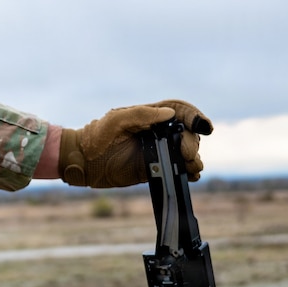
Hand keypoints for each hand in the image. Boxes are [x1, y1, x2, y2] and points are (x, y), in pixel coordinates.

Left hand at [56, 100, 211, 186]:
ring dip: (193, 159)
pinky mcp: (154, 169)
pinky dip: (186, 172)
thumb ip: (140, 115)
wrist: (83, 162)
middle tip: (186, 155)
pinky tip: (190, 176)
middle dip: (191, 142)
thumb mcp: (115, 121)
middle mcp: (157, 132)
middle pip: (186, 133)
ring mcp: (157, 151)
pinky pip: (176, 169)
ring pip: (185, 152)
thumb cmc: (96, 137)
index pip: (180, 111)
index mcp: (150, 116)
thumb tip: (168, 114)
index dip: (195, 117)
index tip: (204, 127)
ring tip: (192, 168)